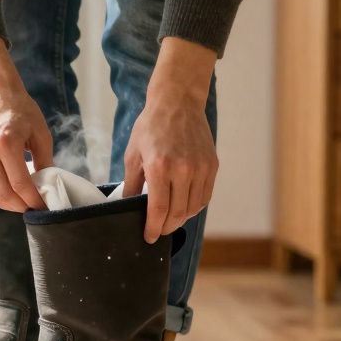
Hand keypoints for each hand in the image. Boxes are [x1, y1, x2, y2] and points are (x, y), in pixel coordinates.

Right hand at [0, 38, 53, 210]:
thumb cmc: (20, 110)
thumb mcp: (41, 133)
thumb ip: (45, 161)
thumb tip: (48, 187)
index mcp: (5, 143)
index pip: (20, 184)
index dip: (33, 200)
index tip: (44, 207)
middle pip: (3, 194)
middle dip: (21, 207)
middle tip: (34, 208)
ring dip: (8, 205)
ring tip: (22, 204)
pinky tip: (8, 195)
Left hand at [121, 37, 217, 242]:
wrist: (178, 103)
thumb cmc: (151, 127)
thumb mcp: (133, 155)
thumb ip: (132, 185)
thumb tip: (128, 207)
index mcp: (160, 167)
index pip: (159, 210)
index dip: (154, 228)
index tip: (149, 237)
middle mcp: (184, 170)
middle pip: (178, 214)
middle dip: (166, 227)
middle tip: (157, 230)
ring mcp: (201, 168)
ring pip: (193, 208)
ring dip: (180, 219)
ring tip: (169, 219)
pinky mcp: (212, 166)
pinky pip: (205, 197)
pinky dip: (194, 206)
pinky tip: (183, 206)